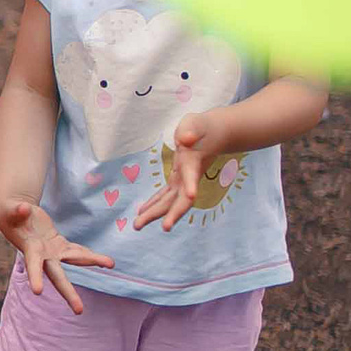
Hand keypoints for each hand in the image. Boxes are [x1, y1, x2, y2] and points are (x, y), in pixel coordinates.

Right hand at [0, 199, 113, 313]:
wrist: (14, 215)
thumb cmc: (9, 212)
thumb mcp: (11, 210)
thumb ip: (18, 211)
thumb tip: (24, 208)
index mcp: (30, 250)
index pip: (33, 266)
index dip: (35, 277)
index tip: (37, 292)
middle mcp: (43, 256)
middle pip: (57, 277)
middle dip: (68, 293)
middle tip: (79, 311)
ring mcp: (52, 252)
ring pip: (75, 259)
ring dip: (92, 261)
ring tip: (110, 263)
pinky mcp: (58, 244)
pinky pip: (76, 251)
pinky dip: (88, 254)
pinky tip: (103, 261)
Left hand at [132, 112, 235, 231]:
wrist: (213, 134)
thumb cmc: (202, 127)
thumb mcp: (196, 123)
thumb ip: (191, 129)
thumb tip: (186, 138)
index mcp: (193, 164)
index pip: (191, 179)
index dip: (189, 187)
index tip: (190, 196)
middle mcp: (189, 177)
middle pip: (180, 201)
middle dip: (166, 214)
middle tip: (149, 227)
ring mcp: (184, 181)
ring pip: (170, 202)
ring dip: (154, 213)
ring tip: (137, 226)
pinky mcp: (178, 180)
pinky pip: (165, 196)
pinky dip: (154, 204)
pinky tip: (142, 212)